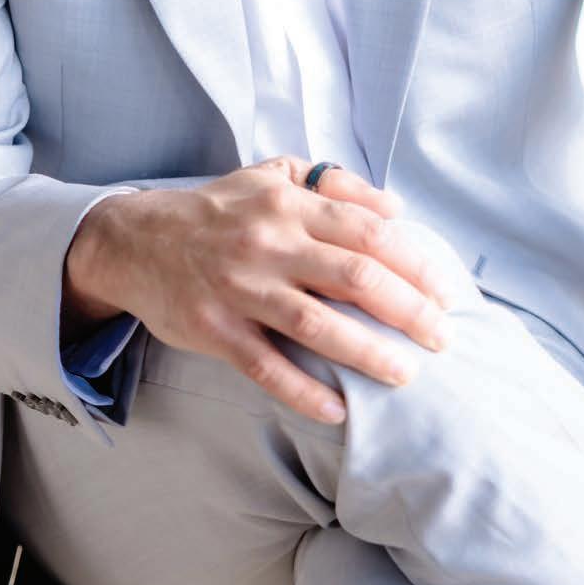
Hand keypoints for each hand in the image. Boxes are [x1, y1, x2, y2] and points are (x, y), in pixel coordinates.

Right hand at [62, 155, 454, 424]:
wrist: (137, 240)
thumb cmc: (220, 210)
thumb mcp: (273, 175)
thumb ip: (334, 185)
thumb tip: (395, 206)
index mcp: (289, 202)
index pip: (368, 231)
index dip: (415, 261)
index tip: (447, 290)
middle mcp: (268, 242)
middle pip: (355, 276)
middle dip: (409, 310)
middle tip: (442, 337)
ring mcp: (239, 288)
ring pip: (317, 325)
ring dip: (369, 353)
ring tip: (406, 374)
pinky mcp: (214, 330)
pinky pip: (266, 366)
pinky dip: (304, 391)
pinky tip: (338, 409)